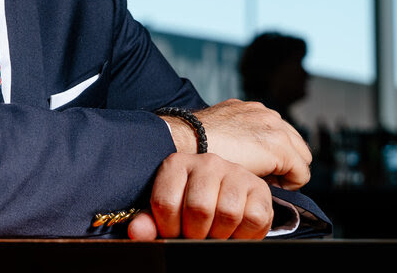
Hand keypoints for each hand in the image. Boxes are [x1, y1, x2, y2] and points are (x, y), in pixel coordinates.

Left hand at [128, 153, 273, 240]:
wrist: (222, 198)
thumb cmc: (188, 206)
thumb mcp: (166, 212)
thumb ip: (150, 222)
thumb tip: (137, 231)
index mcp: (177, 164)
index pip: (165, 203)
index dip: (168, 228)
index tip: (173, 232)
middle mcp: (207, 161)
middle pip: (198, 209)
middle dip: (196, 234)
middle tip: (196, 235)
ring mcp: (235, 171)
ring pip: (227, 213)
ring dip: (220, 234)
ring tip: (214, 232)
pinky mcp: (259, 188)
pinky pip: (254, 218)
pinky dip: (244, 234)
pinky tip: (234, 231)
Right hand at [162, 99, 310, 189]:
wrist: (188, 141)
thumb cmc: (197, 142)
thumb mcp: (220, 130)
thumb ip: (237, 135)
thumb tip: (242, 152)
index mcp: (252, 109)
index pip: (279, 134)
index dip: (271, 156)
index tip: (254, 168)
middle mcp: (267, 113)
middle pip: (296, 144)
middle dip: (284, 163)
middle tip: (262, 178)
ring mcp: (275, 128)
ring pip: (302, 158)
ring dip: (287, 172)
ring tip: (264, 182)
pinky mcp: (280, 147)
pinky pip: (302, 173)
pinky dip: (289, 185)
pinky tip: (267, 186)